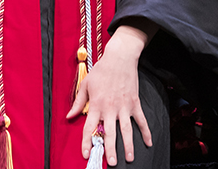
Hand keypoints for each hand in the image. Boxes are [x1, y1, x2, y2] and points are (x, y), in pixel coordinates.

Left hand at [66, 26, 152, 165]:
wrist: (119, 58)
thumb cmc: (101, 71)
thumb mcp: (86, 85)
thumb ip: (78, 102)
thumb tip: (69, 116)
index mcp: (96, 105)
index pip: (89, 127)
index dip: (86, 142)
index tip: (86, 153)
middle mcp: (110, 108)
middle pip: (110, 133)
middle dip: (110, 149)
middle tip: (111, 162)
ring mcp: (124, 106)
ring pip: (126, 130)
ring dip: (128, 145)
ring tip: (130, 158)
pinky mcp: (134, 103)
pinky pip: (141, 120)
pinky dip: (146, 132)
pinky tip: (148, 142)